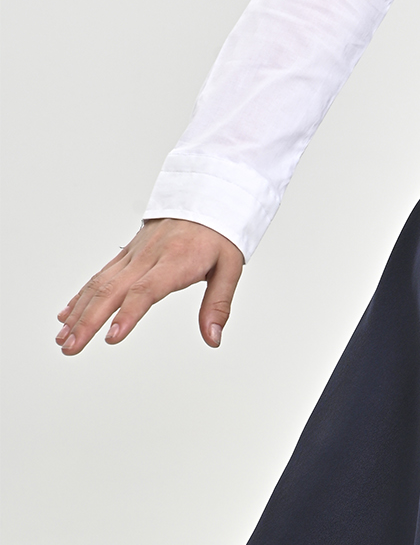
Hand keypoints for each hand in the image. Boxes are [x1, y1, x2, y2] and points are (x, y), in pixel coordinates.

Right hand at [55, 218, 243, 355]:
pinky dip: (81, 295)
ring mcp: (134, 254)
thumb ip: (219, 304)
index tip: (111, 336)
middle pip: (112, 290)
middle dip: (88, 321)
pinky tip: (67, 314)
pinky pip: (100, 275)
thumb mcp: (230, 267)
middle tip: (71, 347)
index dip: (128, 314)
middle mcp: (149, 257)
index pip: (146, 290)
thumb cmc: (217, 234)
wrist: (206, 196)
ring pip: (99, 283)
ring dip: (78, 312)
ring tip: (63, 338)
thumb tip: (213, 338)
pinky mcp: (127, 253)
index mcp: (175, 261)